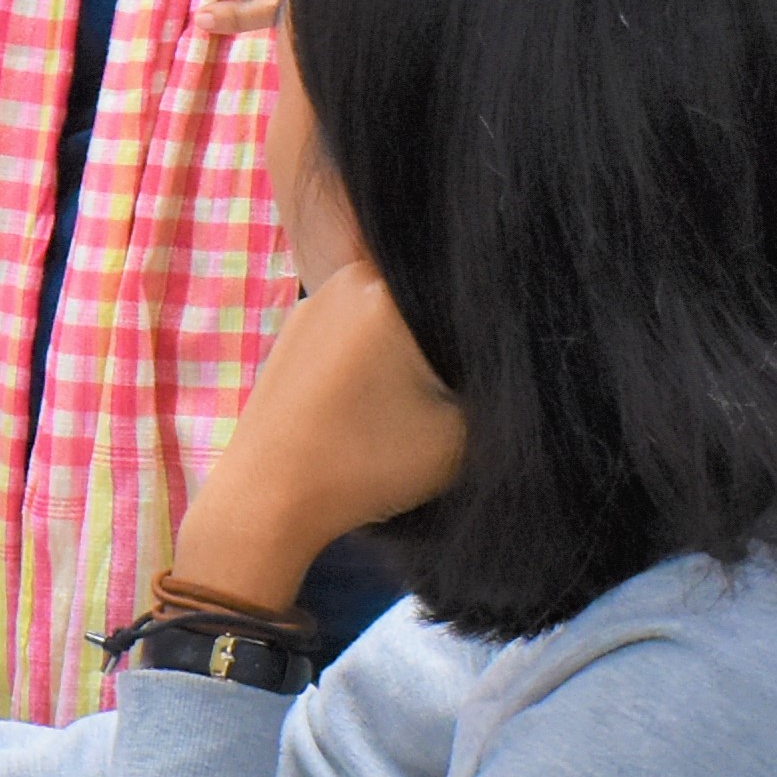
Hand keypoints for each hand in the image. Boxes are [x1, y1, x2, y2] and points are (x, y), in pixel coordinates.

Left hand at [163, 263, 463, 617]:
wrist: (266, 499)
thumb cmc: (366, 464)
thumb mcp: (461, 432)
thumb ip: (496, 388)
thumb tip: (510, 364)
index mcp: (390, 288)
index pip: (469, 289)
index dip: (491, 329)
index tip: (490, 374)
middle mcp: (350, 277)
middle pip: (426, 295)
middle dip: (448, 336)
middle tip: (455, 389)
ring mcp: (314, 299)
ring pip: (388, 311)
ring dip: (409, 346)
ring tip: (414, 397)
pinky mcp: (293, 329)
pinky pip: (354, 326)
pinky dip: (373, 353)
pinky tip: (375, 397)